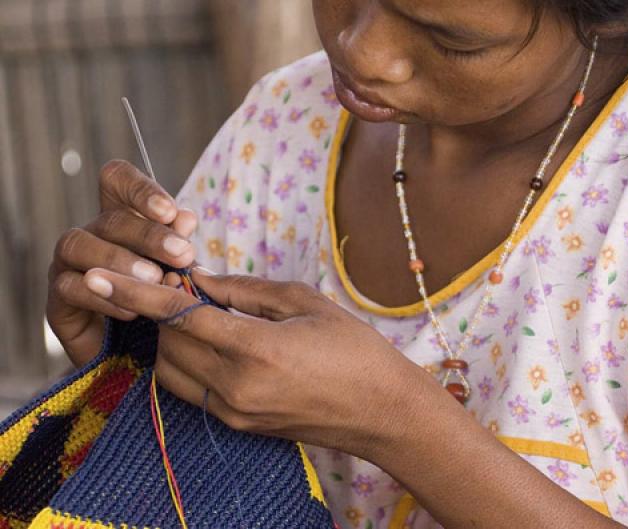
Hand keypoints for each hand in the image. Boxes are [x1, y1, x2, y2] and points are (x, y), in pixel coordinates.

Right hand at [47, 160, 197, 366]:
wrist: (143, 358)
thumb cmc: (163, 306)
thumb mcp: (177, 274)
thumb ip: (179, 245)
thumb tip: (185, 218)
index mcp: (122, 221)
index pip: (116, 181)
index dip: (139, 189)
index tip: (170, 212)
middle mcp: (92, 236)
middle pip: (109, 218)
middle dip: (149, 234)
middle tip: (182, 253)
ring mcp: (68, 266)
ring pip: (79, 244)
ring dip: (121, 260)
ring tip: (156, 278)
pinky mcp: (58, 301)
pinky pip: (71, 288)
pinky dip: (104, 296)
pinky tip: (133, 309)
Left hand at [82, 268, 433, 455]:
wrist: (382, 412)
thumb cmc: (354, 350)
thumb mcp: (305, 304)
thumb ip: (245, 290)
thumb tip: (198, 278)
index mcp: (256, 350)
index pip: (178, 316)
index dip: (136, 293)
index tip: (100, 275)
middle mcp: (235, 387)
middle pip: (168, 342)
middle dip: (162, 309)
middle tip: (180, 282)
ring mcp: (234, 412)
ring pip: (172, 370)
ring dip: (172, 338)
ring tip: (197, 312)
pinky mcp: (237, 425)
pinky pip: (192, 389)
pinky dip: (188, 361)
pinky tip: (210, 341)